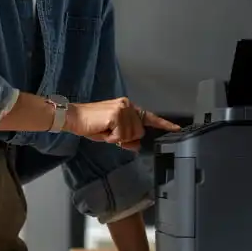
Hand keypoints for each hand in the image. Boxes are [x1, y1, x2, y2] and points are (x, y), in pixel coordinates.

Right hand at [65, 98, 180, 150]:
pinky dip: (112, 138)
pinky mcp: (117, 114)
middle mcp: (128, 105)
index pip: (148, 117)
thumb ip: (126, 138)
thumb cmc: (91, 125)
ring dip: (116, 138)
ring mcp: (123, 109)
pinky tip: (103, 129)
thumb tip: (136, 145)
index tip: (177, 129)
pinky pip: (121, 136)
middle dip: (125, 137)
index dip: (163, 124)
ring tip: (104, 129)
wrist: (74, 117)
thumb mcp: (111, 134)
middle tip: (109, 133)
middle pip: (139, 132)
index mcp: (127, 107)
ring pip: (131, 135)